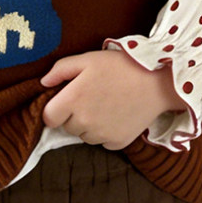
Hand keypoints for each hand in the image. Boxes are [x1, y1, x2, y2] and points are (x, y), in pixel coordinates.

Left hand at [39, 49, 184, 149]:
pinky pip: (102, 141)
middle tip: (92, 98)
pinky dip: (106, 132)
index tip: (67, 100)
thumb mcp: (88, 59)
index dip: (56, 108)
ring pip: (84, 136)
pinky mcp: (116, 143)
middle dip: (74, 115)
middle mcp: (84, 122)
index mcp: (73, 100)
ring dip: (89, 125)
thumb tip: (43, 83)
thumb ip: (60, 70)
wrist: (158, 82)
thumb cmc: (121, 66)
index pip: (49, 117)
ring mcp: (100, 135)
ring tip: (107, 105)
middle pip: (67, 127)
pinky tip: (118, 114)